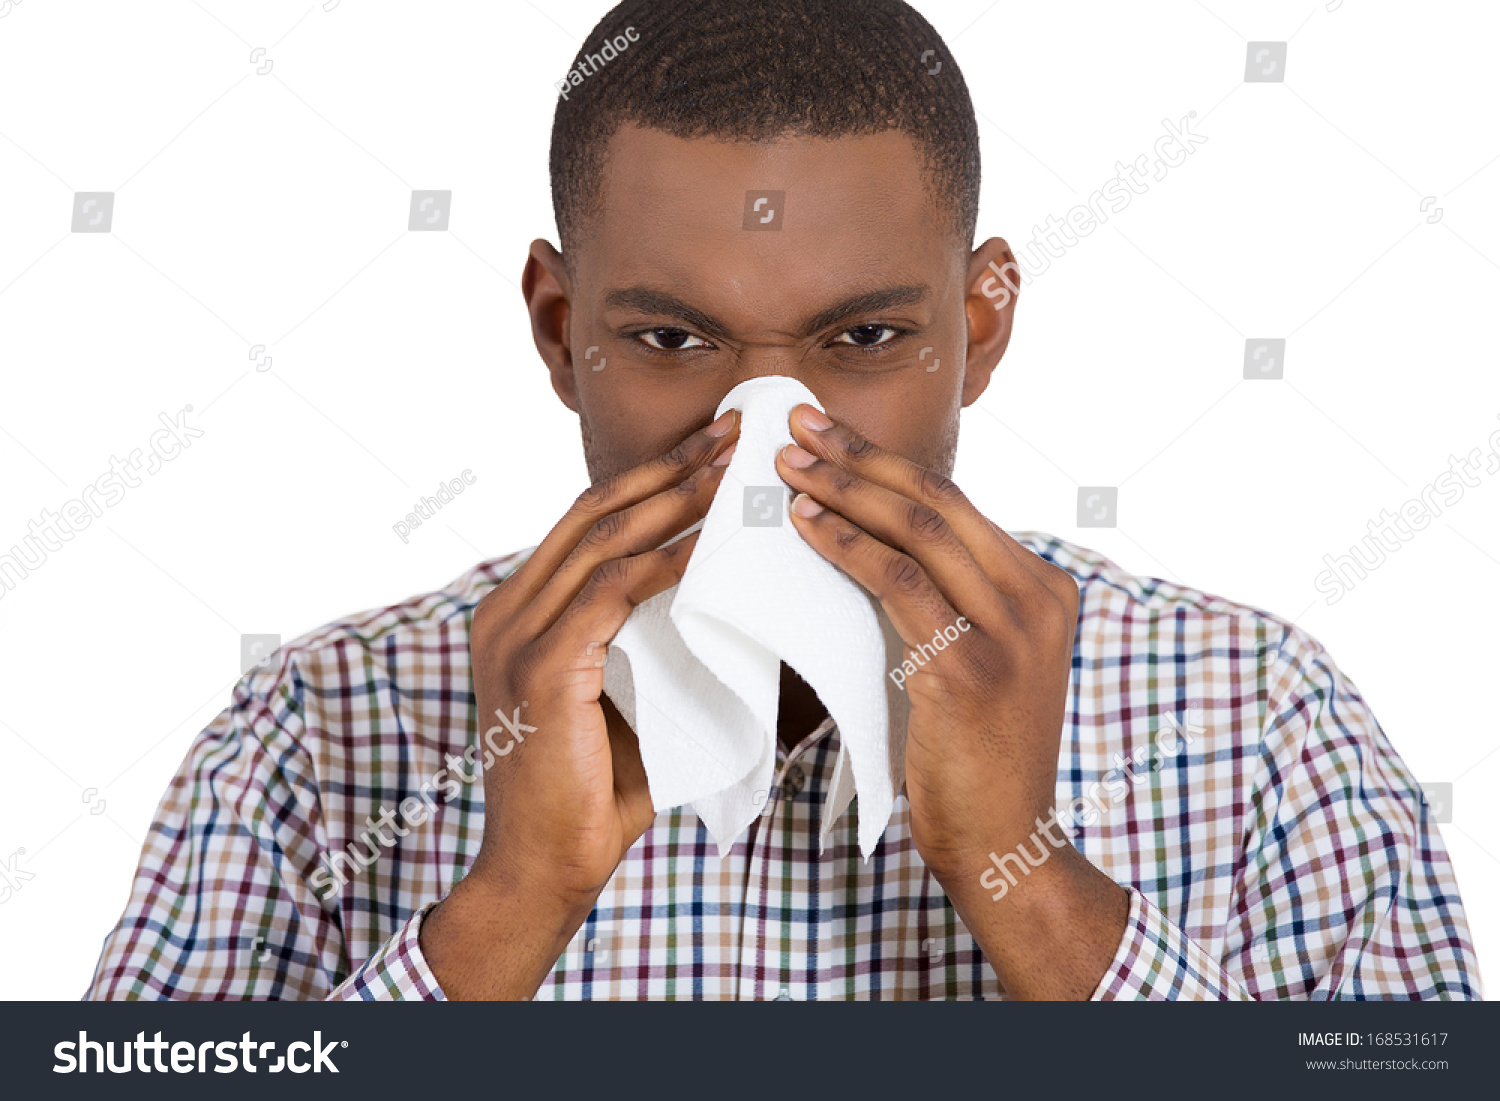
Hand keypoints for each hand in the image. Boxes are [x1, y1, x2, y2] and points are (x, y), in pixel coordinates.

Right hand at [422, 409, 738, 997]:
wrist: (542, 869)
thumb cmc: (591, 790)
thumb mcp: (621, 696)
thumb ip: (650, 643)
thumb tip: (721, 602)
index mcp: (520, 611)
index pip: (588, 523)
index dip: (649, 481)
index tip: (712, 451)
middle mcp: (507, 610)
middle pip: (594, 513)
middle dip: (668, 468)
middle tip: (732, 432)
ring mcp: (516, 636)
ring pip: (602, 541)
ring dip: (673, 500)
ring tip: (732, 470)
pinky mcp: (540, 668)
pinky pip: (609, 594)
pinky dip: (662, 563)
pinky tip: (708, 546)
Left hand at [775, 403, 1127, 997]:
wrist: (1004, 840)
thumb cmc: (973, 752)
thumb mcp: (977, 657)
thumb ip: (949, 599)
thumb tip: (877, 538)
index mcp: (1043, 587)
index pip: (955, 503)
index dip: (886, 462)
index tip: (829, 434)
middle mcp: (1036, 598)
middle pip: (937, 501)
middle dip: (860, 456)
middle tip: (797, 423)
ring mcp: (1010, 631)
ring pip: (918, 531)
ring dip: (845, 490)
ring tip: (787, 466)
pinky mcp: (969, 668)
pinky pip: (897, 586)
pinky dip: (847, 547)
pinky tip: (807, 526)